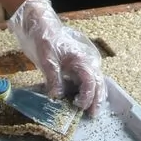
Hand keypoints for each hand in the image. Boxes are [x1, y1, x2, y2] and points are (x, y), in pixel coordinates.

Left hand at [8, 0, 106, 114]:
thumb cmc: (45, 39)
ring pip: (96, 81)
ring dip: (95, 96)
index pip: (90, 81)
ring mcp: (85, 62)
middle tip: (92, 115)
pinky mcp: (79, 64)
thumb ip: (53, 78)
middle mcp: (88, 61)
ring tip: (91, 110)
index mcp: (82, 59)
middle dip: (97, 100)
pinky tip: (83, 99)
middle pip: (98, 83)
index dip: (87, 96)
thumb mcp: (47, 59)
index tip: (78, 106)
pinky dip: (89, 90)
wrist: (42, 25)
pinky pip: (88, 79)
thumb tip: (56, 97)